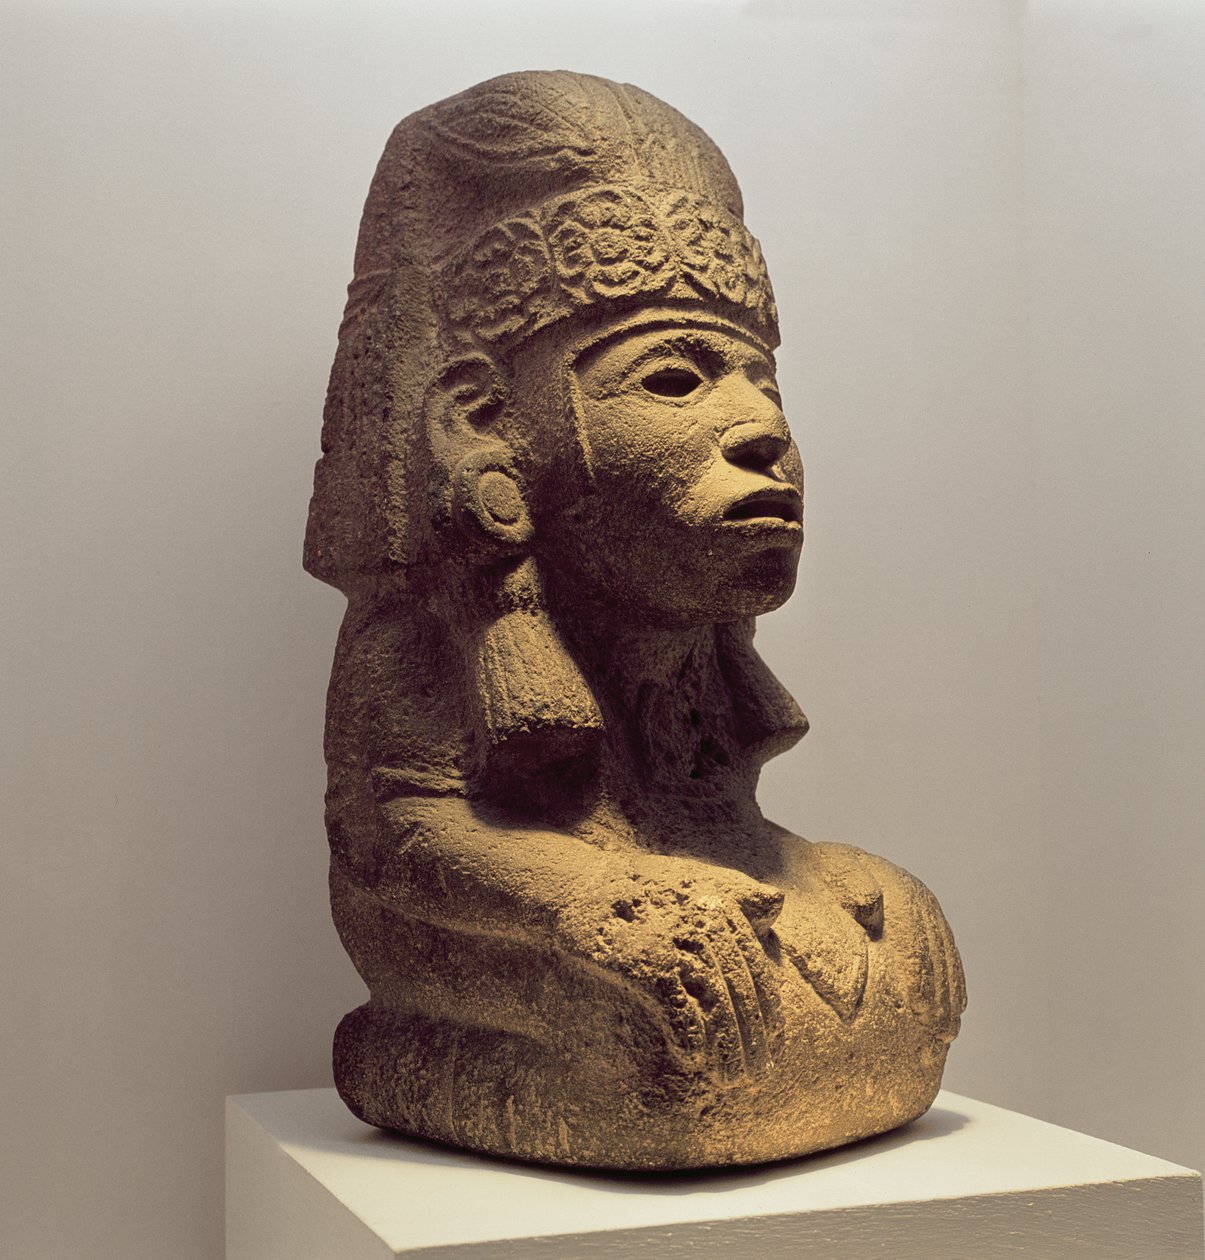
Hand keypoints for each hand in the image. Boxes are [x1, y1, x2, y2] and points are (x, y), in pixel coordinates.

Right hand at [556, 856, 784, 1084]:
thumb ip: (735, 892)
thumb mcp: (688, 881)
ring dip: (729, 1050)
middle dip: (755, 1041)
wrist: (577, 887)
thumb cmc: (634, 889)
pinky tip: (694, 1059)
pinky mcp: (648, 962)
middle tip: (759, 1075)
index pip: (758, 971)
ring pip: (718, 1007)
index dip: (770, 1014)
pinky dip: (691, 1038)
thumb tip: (779, 900)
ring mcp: (677, 942)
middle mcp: (706, 921)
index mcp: (721, 906)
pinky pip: (680, 1010)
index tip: (775, 1047)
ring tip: (732, 1080)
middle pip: (742, 993)